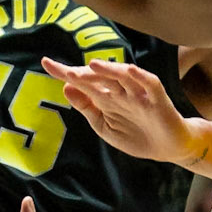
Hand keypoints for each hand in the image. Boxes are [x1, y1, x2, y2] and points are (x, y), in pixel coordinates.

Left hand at [42, 56, 196, 163]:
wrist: (166, 149)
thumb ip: (87, 108)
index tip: (45, 62)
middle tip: (63, 71)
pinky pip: (149, 83)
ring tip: (91, 66)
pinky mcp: (157, 99)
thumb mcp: (104, 126)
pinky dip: (139, 76)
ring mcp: (138, 94)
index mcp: (105, 97)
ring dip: (108, 70)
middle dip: (82, 73)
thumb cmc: (136, 135)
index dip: (64, 72)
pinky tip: (128, 70)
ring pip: (122, 76)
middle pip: (99, 77)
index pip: (82, 82)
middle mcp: (120, 91)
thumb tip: (66, 89)